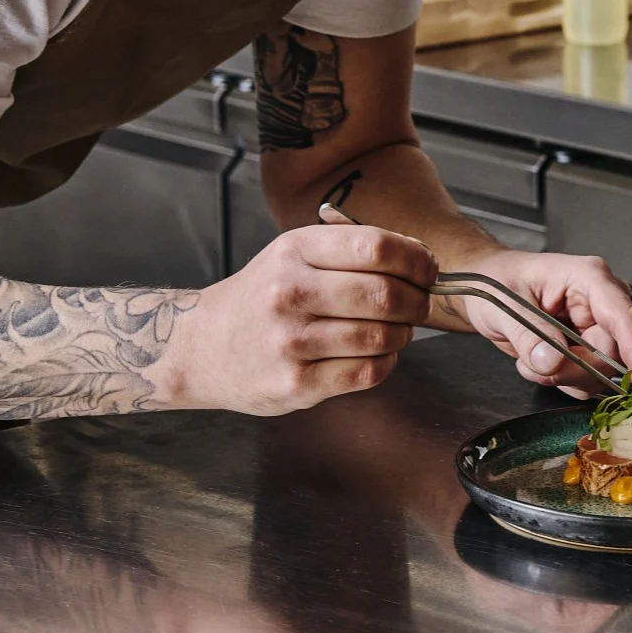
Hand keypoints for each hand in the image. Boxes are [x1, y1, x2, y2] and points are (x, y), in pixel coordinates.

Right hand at [153, 225, 436, 414]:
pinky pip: (367, 372)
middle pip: (385, 294)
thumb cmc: (262, 296)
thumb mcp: (295, 254)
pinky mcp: (296, 384)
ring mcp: (291, 342)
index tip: (428, 269)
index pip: (376, 247)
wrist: (203, 347)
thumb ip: (352, 249)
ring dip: (403, 334)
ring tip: (396, 329)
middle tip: (420, 303)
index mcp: (295, 250)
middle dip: (418, 300)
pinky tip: (377, 353)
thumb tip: (421, 256)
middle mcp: (290, 292)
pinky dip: (386, 362)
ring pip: (381, 336)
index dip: (417, 260)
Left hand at [453, 249, 631, 395]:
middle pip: (611, 354)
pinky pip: (585, 381)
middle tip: (537, 366)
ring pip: (599, 373)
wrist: (484, 292)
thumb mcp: (504, 305)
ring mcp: (596, 328)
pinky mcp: (587, 349)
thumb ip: (528, 335)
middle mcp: (600, 304)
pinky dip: (559, 380)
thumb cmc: (494, 283)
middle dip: (574, 370)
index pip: (622, 316)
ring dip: (562, 377)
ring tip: (529, 357)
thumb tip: (553, 362)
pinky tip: (535, 362)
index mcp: (588, 278)